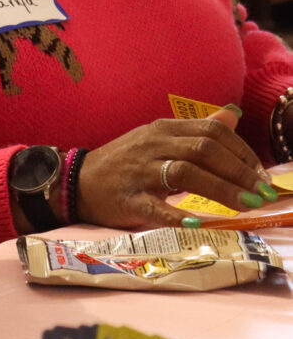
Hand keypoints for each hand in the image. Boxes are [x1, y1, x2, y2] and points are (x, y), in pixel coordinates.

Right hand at [78, 106, 273, 229]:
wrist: (76, 182)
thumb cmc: (124, 163)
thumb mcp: (158, 138)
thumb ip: (197, 130)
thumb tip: (232, 115)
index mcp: (162, 129)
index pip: (212, 132)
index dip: (243, 152)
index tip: (262, 175)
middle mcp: (152, 145)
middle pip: (204, 150)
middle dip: (239, 172)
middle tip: (262, 193)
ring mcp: (139, 171)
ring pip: (186, 173)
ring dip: (222, 190)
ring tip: (246, 206)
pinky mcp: (129, 199)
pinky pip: (156, 207)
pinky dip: (178, 216)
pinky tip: (198, 223)